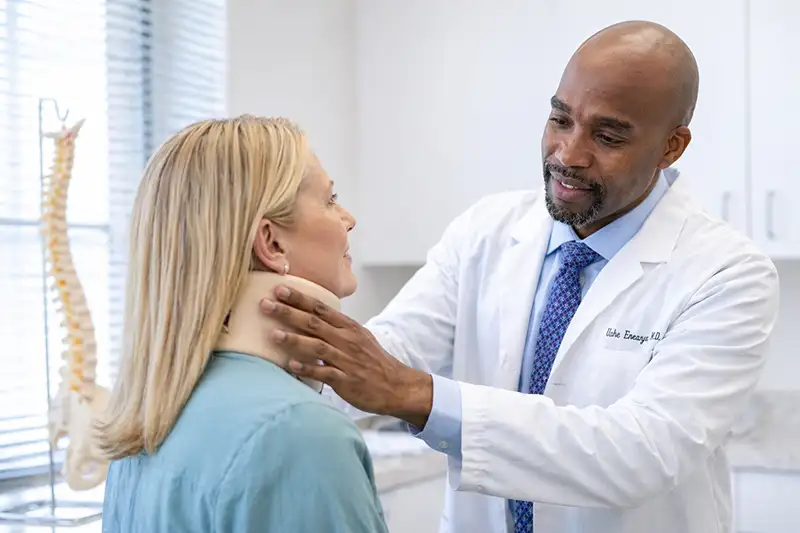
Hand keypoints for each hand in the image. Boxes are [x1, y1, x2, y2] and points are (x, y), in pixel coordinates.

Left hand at [261, 286, 432, 428]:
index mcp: (349, 327)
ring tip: (273, 334)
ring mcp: (347, 360)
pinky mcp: (346, 381)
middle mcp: (347, 340)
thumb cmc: (374, 362)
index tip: (280, 289)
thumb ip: (336, 328)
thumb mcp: (359, 337)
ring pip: (317, 347)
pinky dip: (308, 369)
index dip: (299, 298)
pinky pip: (324, 374)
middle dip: (288, 313)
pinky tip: (292, 365)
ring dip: (294, 340)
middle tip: (266, 305)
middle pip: (314, 322)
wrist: (397, 386)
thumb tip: (312, 318)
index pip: (321, 308)